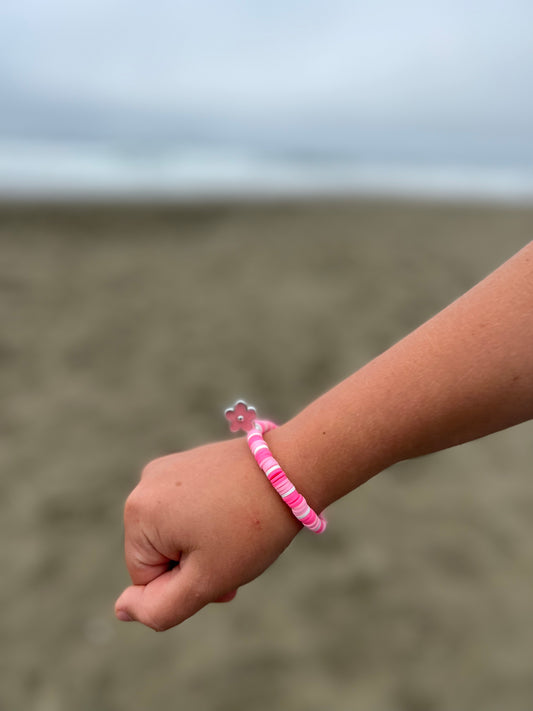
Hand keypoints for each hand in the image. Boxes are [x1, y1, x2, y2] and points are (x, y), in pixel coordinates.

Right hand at [114, 437, 300, 629]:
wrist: (292, 470)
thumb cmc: (250, 529)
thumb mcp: (205, 582)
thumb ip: (159, 608)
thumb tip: (120, 609)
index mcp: (138, 512)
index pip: (145, 579)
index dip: (185, 584)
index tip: (221, 566)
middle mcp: (145, 484)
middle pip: (158, 553)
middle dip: (194, 564)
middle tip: (235, 554)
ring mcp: (167, 468)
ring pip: (174, 533)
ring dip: (203, 544)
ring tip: (238, 531)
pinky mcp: (189, 462)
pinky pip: (186, 508)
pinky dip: (208, 519)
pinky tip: (237, 511)